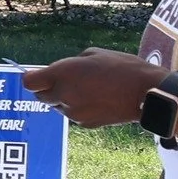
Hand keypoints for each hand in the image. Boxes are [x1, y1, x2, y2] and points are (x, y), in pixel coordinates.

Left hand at [22, 48, 165, 128]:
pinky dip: (76, 107)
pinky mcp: (84, 124)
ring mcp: (73, 112)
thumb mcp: (93, 54)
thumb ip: (71, 64)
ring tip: (84, 88)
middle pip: (40, 96)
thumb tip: (60, 72)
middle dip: (46, 88)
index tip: (35, 74)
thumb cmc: (123, 68)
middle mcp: (64, 95)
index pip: (30, 82)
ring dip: (62, 98)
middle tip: (60, 80)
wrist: (147, 93)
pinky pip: (72, 114)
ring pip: (57, 106)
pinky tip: (94, 99)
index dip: (31, 77)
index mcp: (64, 74)